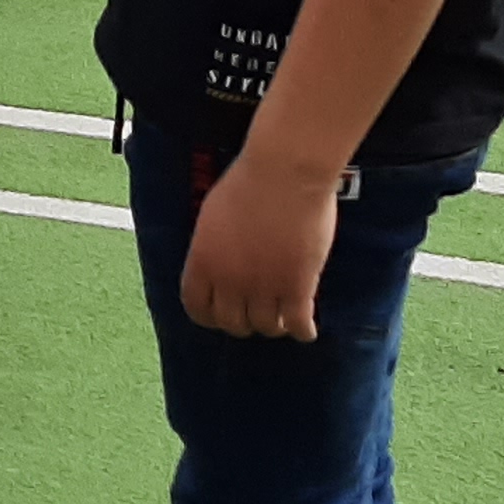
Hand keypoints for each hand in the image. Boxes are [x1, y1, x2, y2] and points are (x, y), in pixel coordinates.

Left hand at [179, 155, 339, 338]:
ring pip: (266, 327)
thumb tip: (216, 266)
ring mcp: (264, 287)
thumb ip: (212, 248)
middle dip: (243, 322)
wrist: (284, 173)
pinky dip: (303, 331)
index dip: (209, 316)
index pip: (197, 308)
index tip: (220, 316)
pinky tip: (306, 329)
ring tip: (281, 319)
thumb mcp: (212, 217)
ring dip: (273, 325)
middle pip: (232, 323)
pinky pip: (298, 324)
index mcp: (202, 261)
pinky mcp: (298, 287)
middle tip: (255, 314)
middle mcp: (229, 281)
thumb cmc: (248, 183)